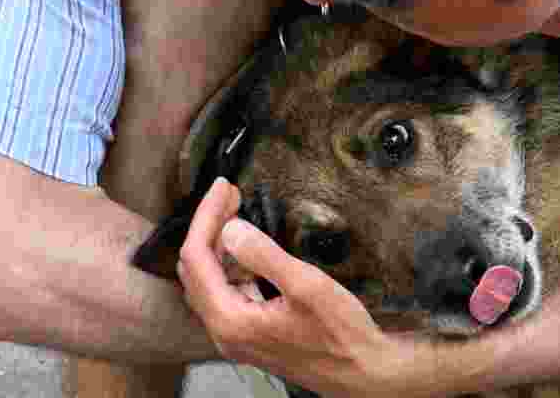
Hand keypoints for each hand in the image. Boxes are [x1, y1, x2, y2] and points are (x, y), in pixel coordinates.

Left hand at [177, 178, 439, 397]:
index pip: (197, 257)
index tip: (224, 186)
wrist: (363, 373)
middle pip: (195, 269)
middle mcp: (224, 331)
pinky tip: (248, 247)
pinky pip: (226, 292)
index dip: (206, 216)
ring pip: (208, 281)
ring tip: (236, 211)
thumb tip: (229, 228)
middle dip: (208, 226)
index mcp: (230, 320)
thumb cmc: (341, 333)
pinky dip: (229, 263)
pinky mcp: (250, 333)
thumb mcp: (306, 285)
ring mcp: (236, 335)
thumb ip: (263, 255)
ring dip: (217, 244)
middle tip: (230, 193)